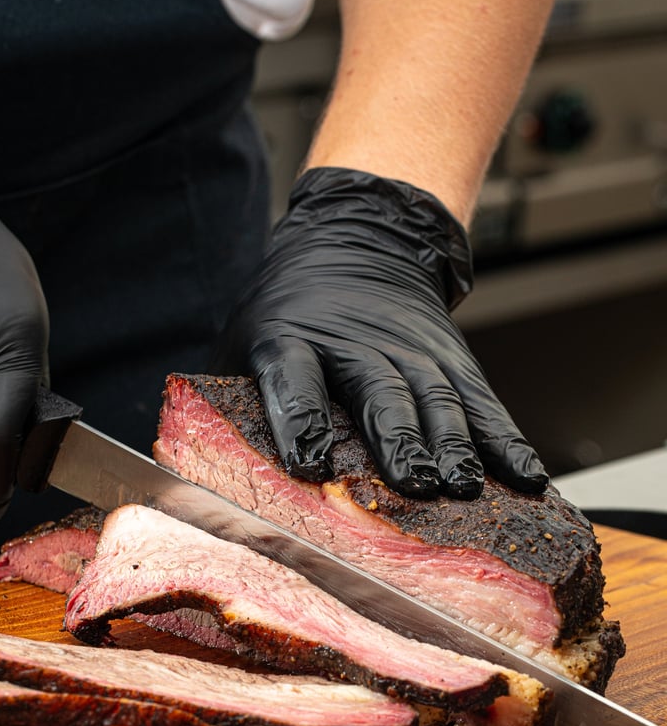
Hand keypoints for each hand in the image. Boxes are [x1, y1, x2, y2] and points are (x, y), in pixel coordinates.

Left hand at [235, 167, 547, 499]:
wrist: (359, 239)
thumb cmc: (292, 309)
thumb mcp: (248, 337)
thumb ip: (229, 396)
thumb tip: (201, 468)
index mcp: (291, 340)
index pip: (294, 378)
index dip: (302, 420)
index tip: (310, 463)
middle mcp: (356, 345)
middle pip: (379, 392)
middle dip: (397, 439)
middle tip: (413, 482)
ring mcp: (411, 351)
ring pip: (436, 398)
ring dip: (453, 444)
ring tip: (464, 485)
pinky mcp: (452, 361)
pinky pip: (482, 402)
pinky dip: (506, 439)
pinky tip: (523, 474)